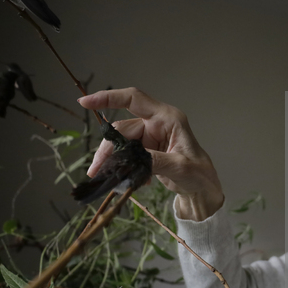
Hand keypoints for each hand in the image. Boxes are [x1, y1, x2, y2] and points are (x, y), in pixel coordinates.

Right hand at [78, 87, 223, 220]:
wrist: (202, 190)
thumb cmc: (199, 174)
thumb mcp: (179, 167)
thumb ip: (155, 160)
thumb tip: (131, 158)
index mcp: (168, 118)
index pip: (134, 99)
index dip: (109, 98)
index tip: (85, 103)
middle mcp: (157, 123)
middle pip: (122, 129)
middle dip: (108, 148)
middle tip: (97, 170)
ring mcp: (151, 136)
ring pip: (121, 143)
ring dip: (112, 160)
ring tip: (105, 177)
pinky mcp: (146, 150)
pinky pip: (126, 154)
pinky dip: (123, 166)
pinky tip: (128, 180)